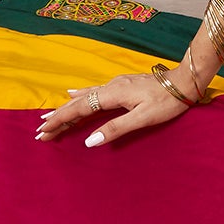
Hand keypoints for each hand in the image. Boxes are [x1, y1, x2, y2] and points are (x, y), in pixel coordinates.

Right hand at [35, 72, 188, 147]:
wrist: (185, 81)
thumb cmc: (167, 101)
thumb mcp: (143, 117)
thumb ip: (116, 128)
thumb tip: (89, 141)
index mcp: (113, 94)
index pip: (79, 109)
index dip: (60, 121)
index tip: (43, 131)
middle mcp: (110, 87)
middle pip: (77, 103)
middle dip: (58, 117)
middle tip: (39, 130)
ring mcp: (115, 84)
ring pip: (84, 97)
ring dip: (66, 108)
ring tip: (50, 117)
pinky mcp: (121, 85)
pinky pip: (93, 92)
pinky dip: (78, 97)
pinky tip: (72, 93)